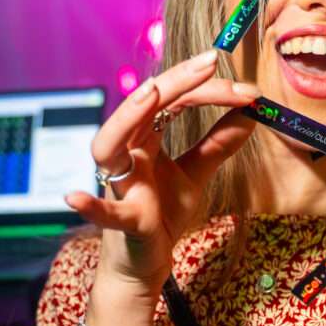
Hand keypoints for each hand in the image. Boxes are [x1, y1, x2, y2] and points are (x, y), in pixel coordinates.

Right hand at [65, 49, 257, 306]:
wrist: (144, 263)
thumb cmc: (163, 214)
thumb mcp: (196, 173)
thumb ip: (218, 144)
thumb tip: (251, 113)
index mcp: (144, 138)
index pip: (174, 100)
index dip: (210, 90)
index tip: (248, 90)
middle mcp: (127, 154)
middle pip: (143, 107)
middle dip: (176, 81)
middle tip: (211, 62)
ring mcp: (120, 185)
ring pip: (108, 145)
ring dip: (127, 117)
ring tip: (149, 94)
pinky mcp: (124, 222)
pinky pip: (104, 212)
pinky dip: (90, 206)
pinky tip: (74, 197)